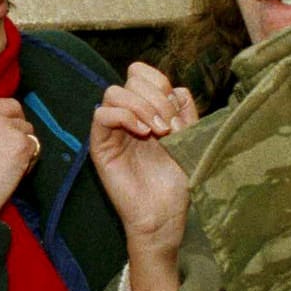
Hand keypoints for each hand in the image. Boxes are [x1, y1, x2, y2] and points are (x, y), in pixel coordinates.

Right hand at [90, 61, 199, 290]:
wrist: (164, 217)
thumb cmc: (177, 183)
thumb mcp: (189, 140)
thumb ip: (185, 113)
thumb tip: (178, 90)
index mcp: (147, 111)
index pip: (140, 74)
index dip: (157, 80)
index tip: (175, 106)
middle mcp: (127, 117)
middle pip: (129, 79)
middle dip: (155, 96)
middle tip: (170, 125)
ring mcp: (112, 131)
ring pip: (113, 92)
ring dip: (141, 106)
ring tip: (159, 131)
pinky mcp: (101, 146)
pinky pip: (101, 115)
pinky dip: (125, 117)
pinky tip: (144, 134)